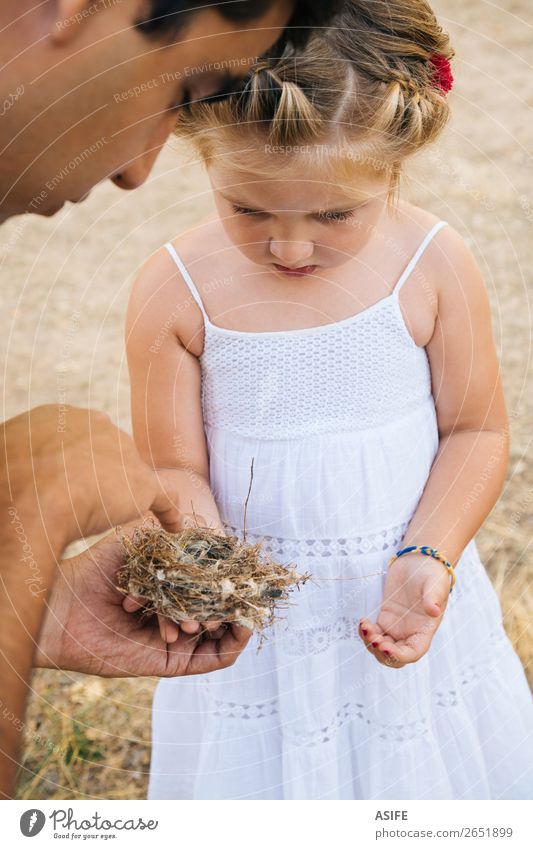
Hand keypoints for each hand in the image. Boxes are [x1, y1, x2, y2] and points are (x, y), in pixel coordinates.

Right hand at [0, 405, 182, 546]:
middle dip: (96, 476)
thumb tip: (11, 467)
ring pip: (128, 475)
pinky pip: (164, 499)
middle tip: (76, 505)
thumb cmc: (6, 483)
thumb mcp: (3, 454)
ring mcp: (123, 452)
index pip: (76, 437)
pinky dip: (169, 513)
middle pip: (106, 451)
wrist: (33, 500)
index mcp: (61, 415)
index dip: (70, 463)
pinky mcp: (142, 483)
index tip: (61, 482)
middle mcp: (97, 425)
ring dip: (121, 494)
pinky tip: (175, 527)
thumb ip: (16, 456)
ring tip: (107, 518)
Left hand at [35, 527, 251, 676]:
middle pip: (223, 611)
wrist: (64, 605)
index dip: (234, 578)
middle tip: (248, 588)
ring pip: (222, 635)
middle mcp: (177, 615)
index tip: (250, 566)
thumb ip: (176, 537)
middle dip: (238, 599)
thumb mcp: (143, 543)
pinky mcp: (172, 663)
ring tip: (226, 606)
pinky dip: (232, 642)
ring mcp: (177, 640)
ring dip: (233, 619)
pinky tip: (236, 622)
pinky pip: (213, 658)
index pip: (214, 587)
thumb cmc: (97, 569)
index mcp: (171, 590)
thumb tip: (211, 532)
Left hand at [359, 554, 451, 667]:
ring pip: (382, 647)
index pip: (413, 653)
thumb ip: (433, 597)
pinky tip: (363, 622)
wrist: (418, 561)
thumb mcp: (434, 584)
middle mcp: (411, 633)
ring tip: (364, 627)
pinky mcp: (386, 618)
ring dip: (371, 643)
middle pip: (395, 657)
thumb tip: (434, 611)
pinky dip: (366, 633)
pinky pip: (374, 634)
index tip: (385, 647)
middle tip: (372, 637)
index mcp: (425, 630)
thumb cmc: (430, 573)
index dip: (399, 656)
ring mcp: (397, 627)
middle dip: (381, 652)